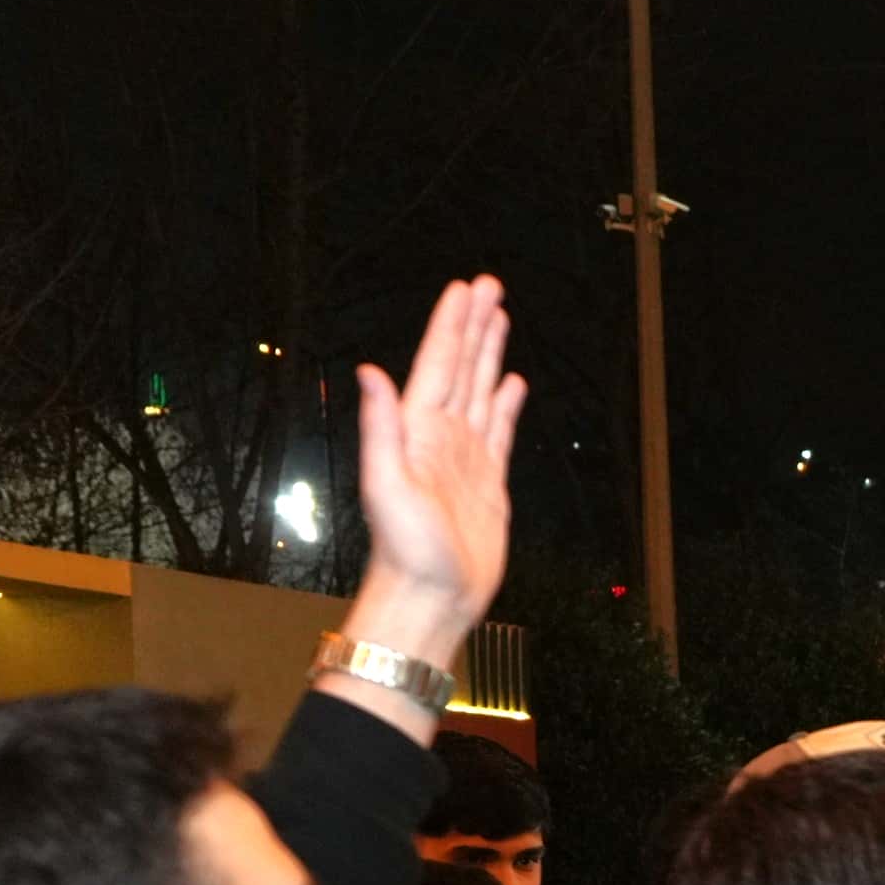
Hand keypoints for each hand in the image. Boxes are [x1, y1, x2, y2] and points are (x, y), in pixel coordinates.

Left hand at [323, 278, 524, 713]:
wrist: (431, 598)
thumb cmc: (405, 551)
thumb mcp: (385, 486)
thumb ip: (380, 427)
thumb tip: (370, 372)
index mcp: (418, 431)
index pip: (437, 365)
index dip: (450, 326)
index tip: (464, 290)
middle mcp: (441, 437)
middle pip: (461, 367)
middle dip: (475, 326)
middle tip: (488, 286)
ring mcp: (466, 458)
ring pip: (481, 391)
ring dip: (490, 354)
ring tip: (500, 317)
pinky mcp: (489, 482)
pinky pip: (500, 431)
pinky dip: (507, 403)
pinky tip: (513, 383)